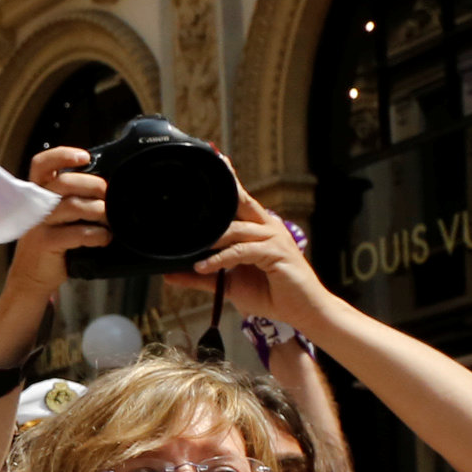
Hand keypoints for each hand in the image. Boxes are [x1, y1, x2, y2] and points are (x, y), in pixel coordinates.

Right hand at [1, 146, 112, 295]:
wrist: (31, 279)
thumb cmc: (50, 246)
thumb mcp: (56, 217)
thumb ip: (71, 200)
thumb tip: (105, 188)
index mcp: (38, 194)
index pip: (42, 164)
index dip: (62, 155)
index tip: (84, 157)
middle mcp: (35, 206)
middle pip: (65, 182)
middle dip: (93, 185)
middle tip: (107, 195)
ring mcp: (38, 225)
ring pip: (73, 206)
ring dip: (99, 211)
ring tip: (109, 220)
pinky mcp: (45, 243)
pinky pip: (77, 233)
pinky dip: (96, 234)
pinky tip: (104, 238)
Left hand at [173, 194, 333, 332]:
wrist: (302, 311)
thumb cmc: (270, 293)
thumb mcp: (229, 283)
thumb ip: (201, 276)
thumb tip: (170, 274)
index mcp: (258, 228)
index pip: (240, 201)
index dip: (229, 182)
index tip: (216, 160)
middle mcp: (267, 227)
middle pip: (242, 202)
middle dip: (225, 189)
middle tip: (202, 178)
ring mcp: (274, 239)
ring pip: (237, 229)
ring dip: (212, 237)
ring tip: (192, 246)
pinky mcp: (276, 254)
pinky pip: (243, 251)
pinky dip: (221, 258)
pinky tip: (203, 266)